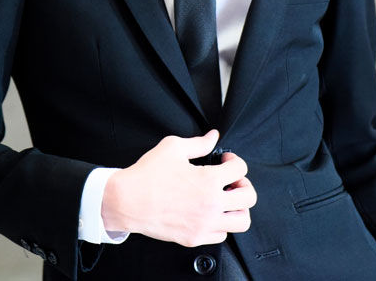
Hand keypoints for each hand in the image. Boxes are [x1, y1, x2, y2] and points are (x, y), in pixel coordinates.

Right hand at [101, 130, 256, 246]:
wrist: (127, 200)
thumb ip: (198, 143)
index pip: (240, 169)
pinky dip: (221, 224)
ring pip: (241, 222)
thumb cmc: (147, 176)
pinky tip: (210, 213)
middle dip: (243, 184)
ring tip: (228, 200)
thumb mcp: (172, 148)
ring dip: (238, 208)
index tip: (226, 160)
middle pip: (249, 197)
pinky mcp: (195, 237)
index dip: (235, 160)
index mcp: (209, 181)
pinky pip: (222, 235)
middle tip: (233, 181)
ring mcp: (204, 224)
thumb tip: (213, 137)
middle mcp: (211, 204)